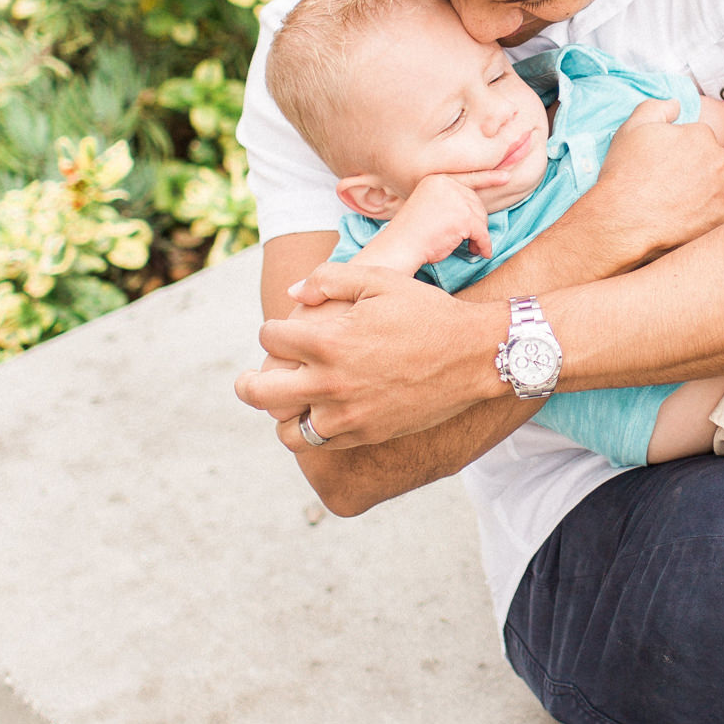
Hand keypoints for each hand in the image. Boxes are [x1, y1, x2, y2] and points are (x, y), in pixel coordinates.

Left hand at [234, 260, 504, 448]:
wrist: (475, 356)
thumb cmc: (428, 312)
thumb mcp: (379, 279)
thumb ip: (329, 280)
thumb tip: (294, 294)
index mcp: (329, 340)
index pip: (270, 339)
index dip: (274, 332)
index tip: (286, 332)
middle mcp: (332, 382)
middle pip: (259, 393)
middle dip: (248, 383)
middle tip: (249, 380)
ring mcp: (349, 414)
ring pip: (287, 430)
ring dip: (280, 415)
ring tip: (287, 405)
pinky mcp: (367, 434)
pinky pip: (322, 444)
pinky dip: (313, 431)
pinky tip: (320, 416)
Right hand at [365, 169, 510, 270]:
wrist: (401, 245)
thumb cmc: (414, 233)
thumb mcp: (430, 206)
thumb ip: (451, 202)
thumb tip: (478, 211)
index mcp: (437, 179)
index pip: (468, 177)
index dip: (489, 178)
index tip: (506, 177)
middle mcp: (447, 184)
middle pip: (476, 202)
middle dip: (477, 223)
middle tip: (472, 240)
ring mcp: (455, 199)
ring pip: (481, 218)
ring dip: (479, 235)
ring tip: (472, 247)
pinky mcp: (463, 217)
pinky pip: (482, 232)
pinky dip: (483, 244)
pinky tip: (479, 252)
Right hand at [586, 97, 723, 273]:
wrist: (623, 220)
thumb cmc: (626, 173)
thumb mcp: (633, 127)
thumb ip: (658, 106)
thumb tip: (677, 104)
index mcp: (702, 135)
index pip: (700, 137)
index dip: (682, 150)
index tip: (667, 164)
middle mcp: (720, 160)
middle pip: (716, 160)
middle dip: (700, 168)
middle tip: (674, 184)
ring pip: (723, 185)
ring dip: (709, 189)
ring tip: (681, 201)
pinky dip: (712, 212)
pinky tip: (689, 215)